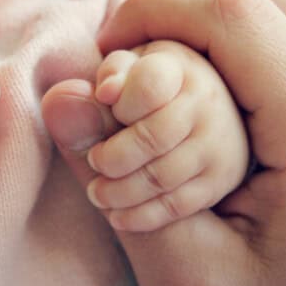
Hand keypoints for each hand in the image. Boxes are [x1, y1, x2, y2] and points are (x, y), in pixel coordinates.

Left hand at [85, 40, 246, 231]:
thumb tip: (65, 96)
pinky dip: (141, 217)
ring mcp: (217, 143)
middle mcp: (206, 103)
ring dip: (120, 192)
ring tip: (97, 194)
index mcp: (178, 68)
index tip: (104, 105)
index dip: (119, 103)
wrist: (211, 109)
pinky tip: (118, 217)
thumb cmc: (153, 85)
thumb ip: (104, 77)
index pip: (148, 85)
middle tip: (94, 162)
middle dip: (112, 158)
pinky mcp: (220, 178)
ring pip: (162, 177)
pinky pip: (178, 205)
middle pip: (152, 138)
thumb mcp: (132, 68)